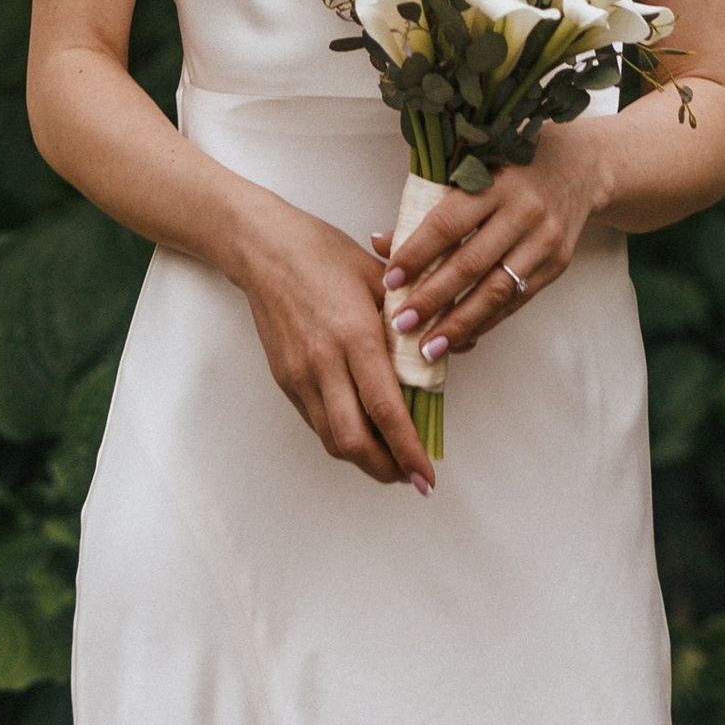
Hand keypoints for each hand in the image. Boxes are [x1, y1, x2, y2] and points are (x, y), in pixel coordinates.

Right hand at [232, 200, 435, 493]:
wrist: (263, 247)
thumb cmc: (323, 253)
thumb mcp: (378, 277)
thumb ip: (418, 316)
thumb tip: (461, 343)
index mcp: (355, 335)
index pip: (387, 410)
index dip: (409, 450)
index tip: (427, 475)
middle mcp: (324, 362)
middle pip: (355, 441)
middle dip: (387, 469)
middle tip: (411, 476)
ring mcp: (300, 374)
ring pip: (332, 440)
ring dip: (363, 461)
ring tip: (390, 461)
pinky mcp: (284, 378)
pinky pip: (316, 422)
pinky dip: (341, 436)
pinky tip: (361, 432)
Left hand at [372, 129, 603, 360]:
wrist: (582, 166)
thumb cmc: (512, 165)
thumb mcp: (472, 169)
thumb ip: (428, 205)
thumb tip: (381, 241)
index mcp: (494, 182)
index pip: (448, 223)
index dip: (417, 253)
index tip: (389, 278)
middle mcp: (523, 212)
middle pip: (471, 263)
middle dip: (432, 298)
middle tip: (400, 324)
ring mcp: (543, 241)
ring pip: (496, 290)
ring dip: (459, 323)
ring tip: (428, 347)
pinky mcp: (556, 264)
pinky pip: (516, 300)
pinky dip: (486, 321)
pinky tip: (461, 337)